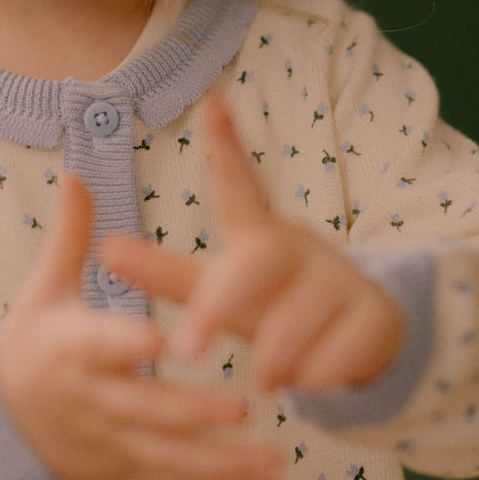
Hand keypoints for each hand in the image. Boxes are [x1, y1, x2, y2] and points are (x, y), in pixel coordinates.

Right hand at [0, 174, 283, 479]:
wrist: (1, 422)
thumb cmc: (31, 343)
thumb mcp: (43, 289)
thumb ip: (69, 235)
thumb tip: (75, 175)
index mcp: (71, 349)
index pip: (99, 346)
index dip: (126, 343)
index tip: (161, 338)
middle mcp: (94, 400)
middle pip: (144, 410)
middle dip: (191, 413)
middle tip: (240, 407)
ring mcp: (114, 440)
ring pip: (169, 457)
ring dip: (222, 464)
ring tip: (274, 462)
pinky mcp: (130, 466)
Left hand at [102, 94, 403, 393]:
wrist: (356, 336)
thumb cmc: (269, 301)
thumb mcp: (217, 287)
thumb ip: (162, 272)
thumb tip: (104, 247)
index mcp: (257, 234)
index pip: (239, 184)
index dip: (226, 145)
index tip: (212, 101)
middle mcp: (298, 246)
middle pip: (258, 261)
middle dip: (217, 306)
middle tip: (185, 349)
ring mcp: (340, 276)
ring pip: (295, 322)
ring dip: (273, 359)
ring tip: (266, 378)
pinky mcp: (374, 313)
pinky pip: (337, 356)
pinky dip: (316, 378)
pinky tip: (313, 378)